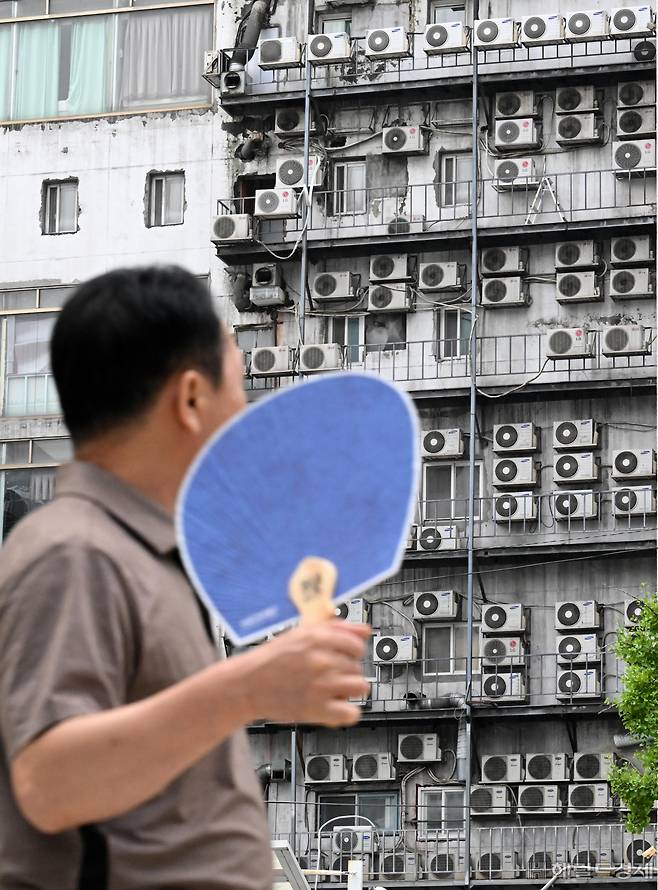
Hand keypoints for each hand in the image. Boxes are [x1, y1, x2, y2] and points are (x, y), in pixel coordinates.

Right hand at [238, 621, 370, 726]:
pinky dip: (346, 713)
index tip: (342, 657)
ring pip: (360, 687)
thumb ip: (336, 629)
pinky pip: (352, 713)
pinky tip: (334, 707)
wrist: (248, 684)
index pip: (357, 645)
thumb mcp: (302, 633)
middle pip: (358, 666)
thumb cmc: (273, 659)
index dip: (351, 652)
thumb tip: (365, 631)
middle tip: (327, 675)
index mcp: (319, 638)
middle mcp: (322, 660)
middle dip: (345, 671)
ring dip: (349, 690)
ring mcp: (322, 686)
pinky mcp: (318, 710)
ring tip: (332, 690)